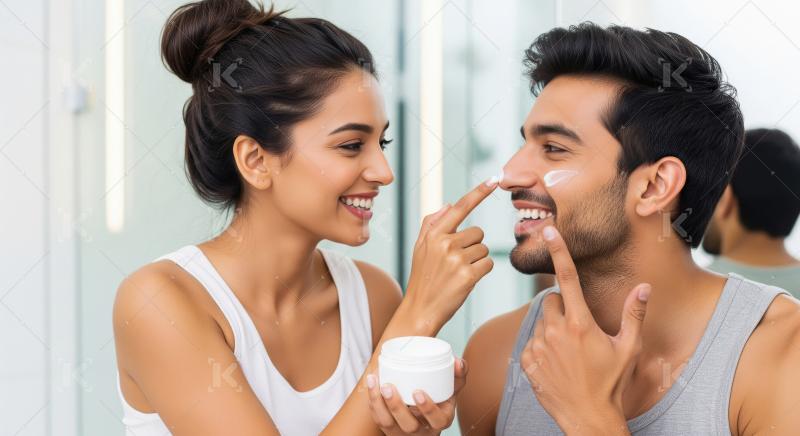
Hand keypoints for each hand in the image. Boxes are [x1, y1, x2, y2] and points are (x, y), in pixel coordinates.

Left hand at [366, 358, 467, 434]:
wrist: (423, 418)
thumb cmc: (438, 401)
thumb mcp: (451, 392)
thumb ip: (457, 376)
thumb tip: (457, 361)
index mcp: (439, 420)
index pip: (437, 420)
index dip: (427, 408)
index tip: (418, 392)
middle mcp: (421, 430)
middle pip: (408, 425)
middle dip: (396, 406)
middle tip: (389, 386)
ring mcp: (402, 431)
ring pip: (388, 424)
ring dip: (379, 403)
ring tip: (375, 382)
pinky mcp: (388, 427)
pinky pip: (378, 418)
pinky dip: (373, 400)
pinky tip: (371, 382)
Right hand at [403, 180, 497, 331]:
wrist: (420, 309)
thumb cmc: (422, 277)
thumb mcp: (420, 248)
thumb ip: (431, 224)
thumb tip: (450, 204)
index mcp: (433, 234)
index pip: (460, 207)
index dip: (479, 192)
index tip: (494, 178)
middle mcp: (445, 243)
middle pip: (478, 233)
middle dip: (472, 246)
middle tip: (456, 262)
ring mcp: (456, 260)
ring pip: (484, 249)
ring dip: (477, 260)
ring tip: (458, 273)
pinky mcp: (468, 276)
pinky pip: (488, 264)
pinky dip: (481, 272)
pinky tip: (466, 280)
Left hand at [520, 225, 649, 433]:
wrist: (587, 418)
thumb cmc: (611, 384)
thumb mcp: (628, 349)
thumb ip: (634, 315)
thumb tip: (644, 287)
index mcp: (580, 324)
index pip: (567, 278)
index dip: (559, 251)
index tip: (549, 230)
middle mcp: (555, 332)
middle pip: (550, 301)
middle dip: (562, 308)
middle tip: (578, 330)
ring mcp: (538, 347)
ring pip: (540, 322)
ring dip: (552, 329)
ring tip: (569, 352)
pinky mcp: (527, 362)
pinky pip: (531, 342)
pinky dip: (541, 347)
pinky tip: (557, 363)